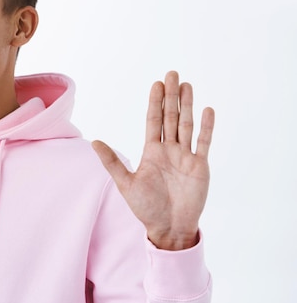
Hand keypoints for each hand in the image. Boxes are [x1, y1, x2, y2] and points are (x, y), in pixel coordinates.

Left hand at [92, 71, 214, 249]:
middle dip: (171, 96)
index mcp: (151, 151)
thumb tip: (95, 142)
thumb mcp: (126, 183)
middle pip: (171, 117)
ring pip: (186, 125)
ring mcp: (185, 156)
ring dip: (187, 105)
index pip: (153, 120)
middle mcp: (169, 150)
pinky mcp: (199, 166)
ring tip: (187, 85)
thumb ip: (112, 161)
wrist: (168, 227)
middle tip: (172, 74)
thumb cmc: (146, 207)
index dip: (155, 102)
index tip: (157, 83)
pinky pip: (203, 143)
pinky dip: (206, 127)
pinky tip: (207, 110)